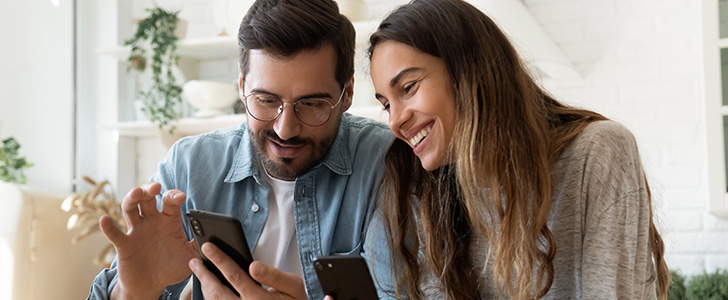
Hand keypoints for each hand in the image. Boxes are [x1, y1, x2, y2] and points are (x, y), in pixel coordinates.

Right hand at [99, 182, 198, 298]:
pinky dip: (108, 226)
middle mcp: (152, 221)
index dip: (174, 196)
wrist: (152, 285)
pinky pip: (114, 233)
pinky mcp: (124, 244)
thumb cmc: (171, 267)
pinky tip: (105, 220)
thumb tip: (214, 237)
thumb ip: (201, 245)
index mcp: (169, 220)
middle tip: (155, 187)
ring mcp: (136, 230)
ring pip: (130, 208)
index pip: (170, 201)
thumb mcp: (191, 256)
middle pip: (147, 198)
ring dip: (131, 198)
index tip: (180, 197)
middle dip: (150, 188)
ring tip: (136, 193)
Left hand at [189, 242, 307, 298]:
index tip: (208, 247)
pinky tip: (209, 287)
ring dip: (204, 286)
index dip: (220, 260)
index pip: (235, 276)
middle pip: (217, 291)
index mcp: (260, 299)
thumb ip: (275, 275)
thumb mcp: (293, 286)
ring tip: (198, 270)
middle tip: (195, 259)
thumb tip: (254, 266)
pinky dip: (211, 297)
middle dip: (204, 273)